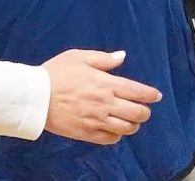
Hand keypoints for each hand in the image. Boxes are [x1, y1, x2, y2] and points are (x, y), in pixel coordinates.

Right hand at [43, 49, 160, 143]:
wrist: (37, 96)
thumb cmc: (57, 72)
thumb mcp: (79, 57)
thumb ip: (103, 59)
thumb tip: (122, 56)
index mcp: (105, 83)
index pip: (137, 91)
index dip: (150, 94)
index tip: (157, 96)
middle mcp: (106, 104)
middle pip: (137, 113)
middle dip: (145, 111)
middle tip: (144, 109)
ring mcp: (98, 121)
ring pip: (127, 128)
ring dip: (134, 124)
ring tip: (132, 120)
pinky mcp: (89, 134)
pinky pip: (112, 139)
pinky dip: (118, 135)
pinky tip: (115, 129)